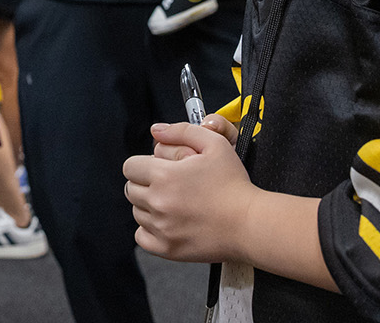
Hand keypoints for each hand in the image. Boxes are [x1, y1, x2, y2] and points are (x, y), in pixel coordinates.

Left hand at [124, 119, 253, 262]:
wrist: (250, 223)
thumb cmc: (234, 184)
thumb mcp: (214, 144)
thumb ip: (182, 130)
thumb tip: (157, 130)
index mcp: (164, 176)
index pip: (130, 167)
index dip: (143, 164)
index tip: (158, 168)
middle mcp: (158, 203)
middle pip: (131, 189)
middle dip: (146, 184)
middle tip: (169, 185)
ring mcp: (161, 228)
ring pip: (137, 212)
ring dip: (149, 206)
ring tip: (174, 204)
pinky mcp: (167, 249)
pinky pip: (141, 237)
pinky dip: (150, 230)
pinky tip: (168, 223)